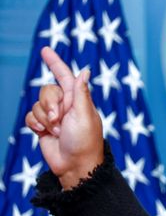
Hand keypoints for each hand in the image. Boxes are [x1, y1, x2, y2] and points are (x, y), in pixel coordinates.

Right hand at [24, 47, 103, 189]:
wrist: (74, 165)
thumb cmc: (84, 141)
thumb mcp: (84, 114)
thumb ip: (80, 93)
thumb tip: (85, 71)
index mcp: (78, 99)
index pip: (64, 76)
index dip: (55, 63)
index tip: (45, 50)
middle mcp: (65, 105)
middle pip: (46, 91)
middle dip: (49, 104)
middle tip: (59, 120)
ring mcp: (53, 116)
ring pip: (36, 105)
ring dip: (44, 118)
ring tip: (56, 131)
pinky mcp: (43, 127)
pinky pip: (30, 117)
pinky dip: (36, 124)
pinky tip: (45, 133)